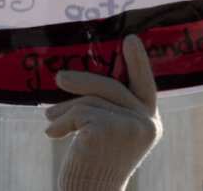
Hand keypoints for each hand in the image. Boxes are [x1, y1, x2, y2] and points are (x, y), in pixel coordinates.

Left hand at [45, 35, 161, 190]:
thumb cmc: (93, 164)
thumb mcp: (105, 132)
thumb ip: (104, 107)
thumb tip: (71, 77)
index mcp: (150, 123)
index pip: (146, 87)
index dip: (139, 62)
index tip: (131, 39)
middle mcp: (147, 124)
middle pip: (112, 87)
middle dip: (81, 82)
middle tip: (59, 78)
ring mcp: (130, 127)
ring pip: (90, 100)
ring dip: (65, 110)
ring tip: (51, 122)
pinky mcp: (108, 131)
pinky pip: (78, 112)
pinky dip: (61, 122)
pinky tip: (54, 135)